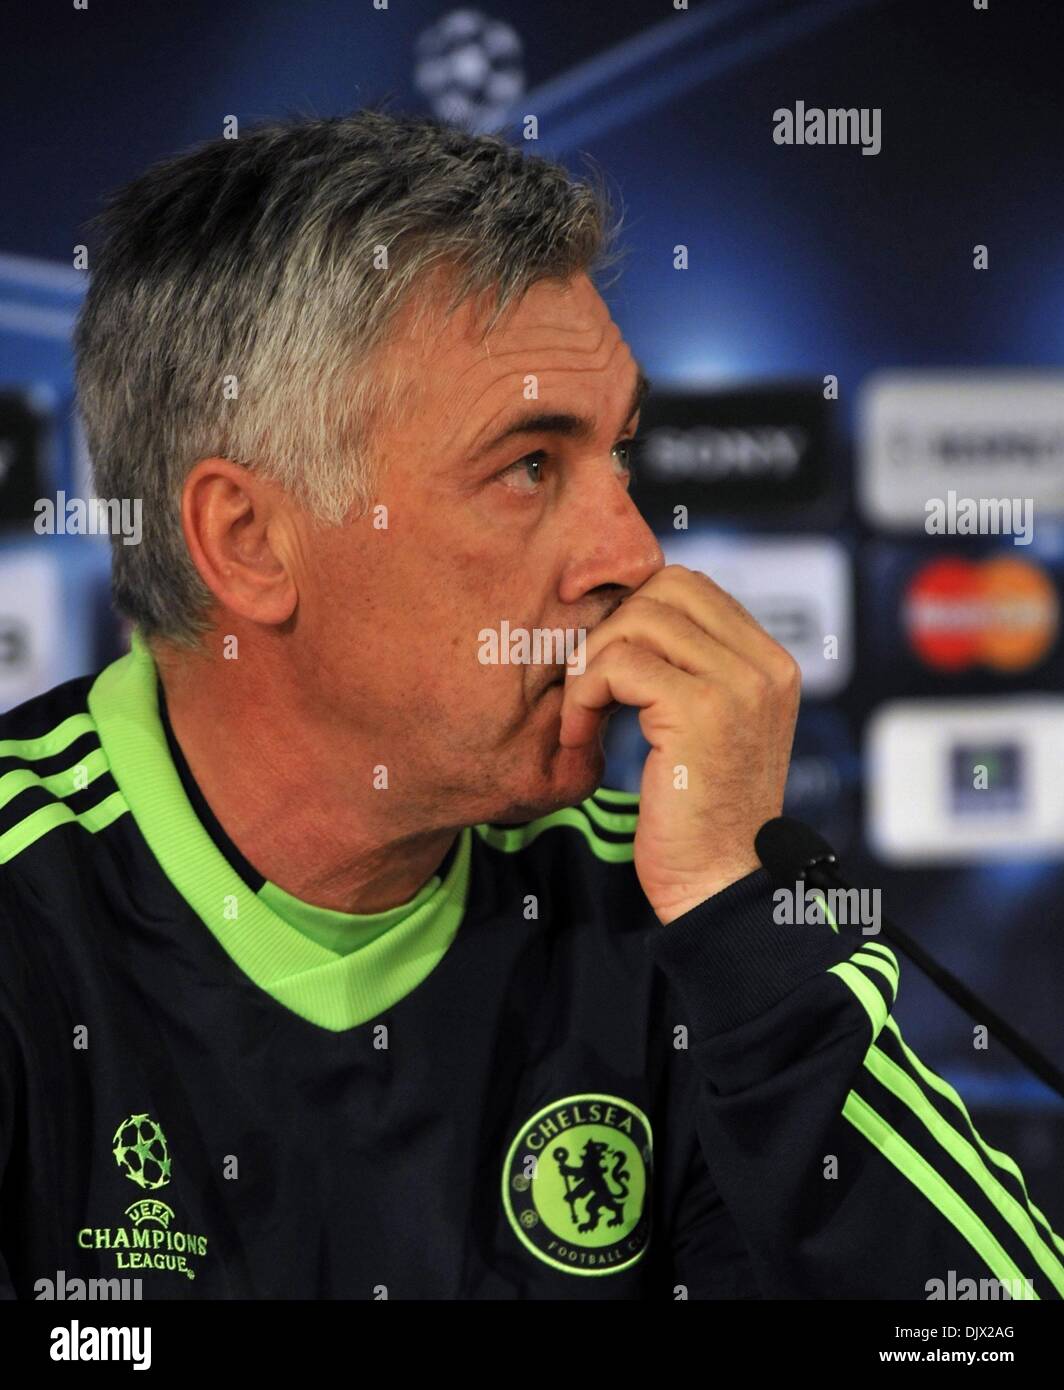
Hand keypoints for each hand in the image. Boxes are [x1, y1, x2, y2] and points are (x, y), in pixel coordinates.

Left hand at [559, 565, 800, 924]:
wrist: (718, 888)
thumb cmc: (698, 817)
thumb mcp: (708, 730)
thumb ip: (690, 671)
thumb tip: (626, 615)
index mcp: (771, 663)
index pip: (690, 587)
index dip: (633, 613)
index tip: (604, 665)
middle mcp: (766, 665)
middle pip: (665, 588)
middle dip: (610, 629)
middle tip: (588, 686)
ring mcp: (739, 685)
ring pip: (637, 619)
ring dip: (591, 664)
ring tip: (582, 717)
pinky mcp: (702, 712)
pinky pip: (618, 665)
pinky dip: (584, 695)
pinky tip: (582, 738)